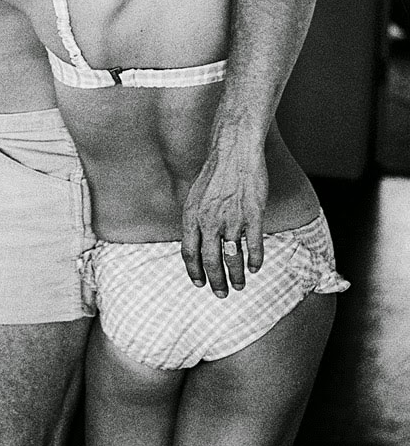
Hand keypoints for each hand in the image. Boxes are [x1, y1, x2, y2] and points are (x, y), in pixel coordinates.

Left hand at [181, 123, 266, 297]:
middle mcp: (210, 220)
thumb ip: (195, 221)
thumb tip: (196, 243)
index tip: (200, 284)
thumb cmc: (215, 173)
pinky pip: (253, 244)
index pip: (189, 253)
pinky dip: (255, 260)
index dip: (194, 271)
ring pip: (232, 257)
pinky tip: (255, 268)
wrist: (234, 151)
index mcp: (192, 216)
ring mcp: (232, 218)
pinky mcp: (253, 214)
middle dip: (216, 281)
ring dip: (236, 276)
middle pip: (210, 260)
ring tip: (239, 286)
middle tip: (221, 293)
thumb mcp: (195, 197)